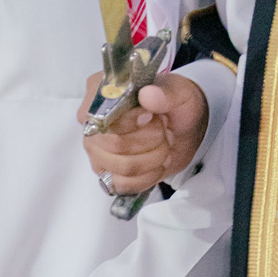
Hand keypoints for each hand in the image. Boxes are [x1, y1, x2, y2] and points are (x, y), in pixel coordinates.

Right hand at [78, 72, 209, 196]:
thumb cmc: (175, 105)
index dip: (133, 122)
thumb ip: (166, 92)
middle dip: (151, 140)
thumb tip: (148, 95)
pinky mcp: (107, 173)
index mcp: (101, 96)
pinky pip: (122, 185)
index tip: (153, 116)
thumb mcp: (179, 91)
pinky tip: (157, 162)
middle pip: (115, 146)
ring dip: (154, 158)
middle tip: (163, 129)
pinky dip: (148, 176)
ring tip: (162, 144)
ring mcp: (97, 151)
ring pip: (123, 168)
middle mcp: (93, 125)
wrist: (184, 127)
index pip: (105, 118)